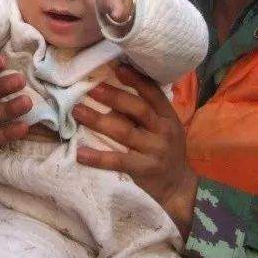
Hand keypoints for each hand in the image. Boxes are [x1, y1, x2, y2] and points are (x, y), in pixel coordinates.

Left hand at [72, 64, 196, 237]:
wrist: (179, 189)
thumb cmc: (165, 153)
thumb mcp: (163, 130)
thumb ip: (144, 114)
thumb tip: (110, 95)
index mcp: (168, 117)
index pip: (153, 93)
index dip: (136, 80)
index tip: (118, 67)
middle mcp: (164, 131)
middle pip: (138, 109)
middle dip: (114, 96)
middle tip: (91, 89)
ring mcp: (155, 151)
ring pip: (125, 132)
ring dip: (99, 121)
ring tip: (77, 111)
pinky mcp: (145, 170)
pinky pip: (119, 161)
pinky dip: (99, 157)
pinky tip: (81, 153)